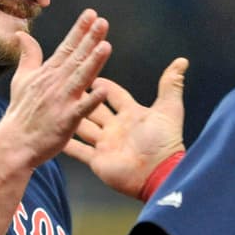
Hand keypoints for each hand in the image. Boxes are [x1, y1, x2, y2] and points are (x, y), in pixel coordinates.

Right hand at [0, 9, 112, 168]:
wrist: (14, 143)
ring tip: (105, 45)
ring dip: (93, 62)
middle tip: (103, 22)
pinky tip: (103, 89)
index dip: (79, 30)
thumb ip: (28, 56)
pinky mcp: (66, 120)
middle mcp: (55, 83)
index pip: (66, 47)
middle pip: (76, 58)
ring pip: (80, 78)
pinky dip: (92, 99)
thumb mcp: (21, 79)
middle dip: (90, 39)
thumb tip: (21, 34)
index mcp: (48, 73)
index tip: (92, 14)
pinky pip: (82, 108)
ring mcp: (61, 101)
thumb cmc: (20, 113)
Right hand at [65, 57, 187, 198]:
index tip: (91, 73)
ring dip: (71, 117)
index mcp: (131, 114)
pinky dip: (66, 144)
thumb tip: (182, 61)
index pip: (114, 94)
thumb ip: (171, 84)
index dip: (103, 84)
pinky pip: (78, 150)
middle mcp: (115, 128)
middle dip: (81, 98)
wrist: (158, 174)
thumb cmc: (165, 142)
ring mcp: (105, 144)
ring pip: (83, 127)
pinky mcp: (97, 160)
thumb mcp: (168, 109)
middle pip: (94, 109)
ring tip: (53, 105)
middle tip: (65, 85)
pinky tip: (52, 134)